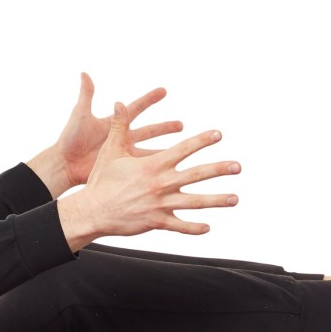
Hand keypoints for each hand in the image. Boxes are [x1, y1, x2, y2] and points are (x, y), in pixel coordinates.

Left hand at [52, 73, 186, 189]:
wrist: (64, 164)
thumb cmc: (69, 138)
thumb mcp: (80, 115)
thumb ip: (86, 95)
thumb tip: (84, 73)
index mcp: (114, 123)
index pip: (136, 107)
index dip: (150, 99)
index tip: (164, 90)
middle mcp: (122, 137)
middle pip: (149, 130)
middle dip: (165, 127)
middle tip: (182, 125)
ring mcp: (123, 154)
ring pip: (150, 151)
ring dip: (166, 151)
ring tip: (182, 150)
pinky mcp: (121, 169)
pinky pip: (141, 169)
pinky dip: (154, 170)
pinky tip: (167, 172)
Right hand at [74, 92, 239, 238]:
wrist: (93, 211)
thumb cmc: (101, 180)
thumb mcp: (110, 151)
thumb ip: (119, 127)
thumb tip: (118, 103)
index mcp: (152, 165)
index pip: (183, 149)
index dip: (202, 140)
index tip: (218, 134)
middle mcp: (161, 184)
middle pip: (196, 175)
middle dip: (219, 169)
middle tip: (238, 166)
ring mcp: (161, 204)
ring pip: (195, 202)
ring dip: (217, 200)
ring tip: (235, 198)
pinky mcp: (157, 222)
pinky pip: (180, 226)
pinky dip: (194, 228)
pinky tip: (208, 227)